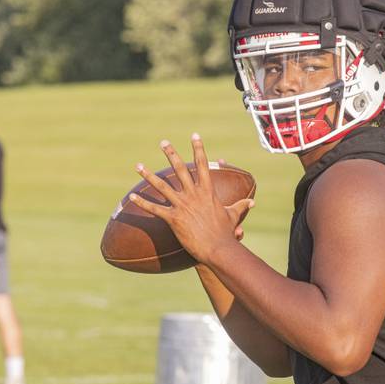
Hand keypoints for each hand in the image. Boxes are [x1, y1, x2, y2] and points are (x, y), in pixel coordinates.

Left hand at [129, 134, 253, 263]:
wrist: (217, 248)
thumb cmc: (226, 233)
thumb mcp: (233, 216)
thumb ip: (240, 206)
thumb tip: (252, 202)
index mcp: (207, 191)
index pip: (202, 164)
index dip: (198, 148)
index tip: (194, 135)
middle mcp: (193, 194)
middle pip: (179, 169)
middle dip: (170, 153)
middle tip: (163, 142)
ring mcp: (182, 205)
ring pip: (162, 186)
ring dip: (148, 175)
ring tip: (138, 166)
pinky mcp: (173, 218)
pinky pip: (155, 209)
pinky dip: (142, 203)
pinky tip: (131, 196)